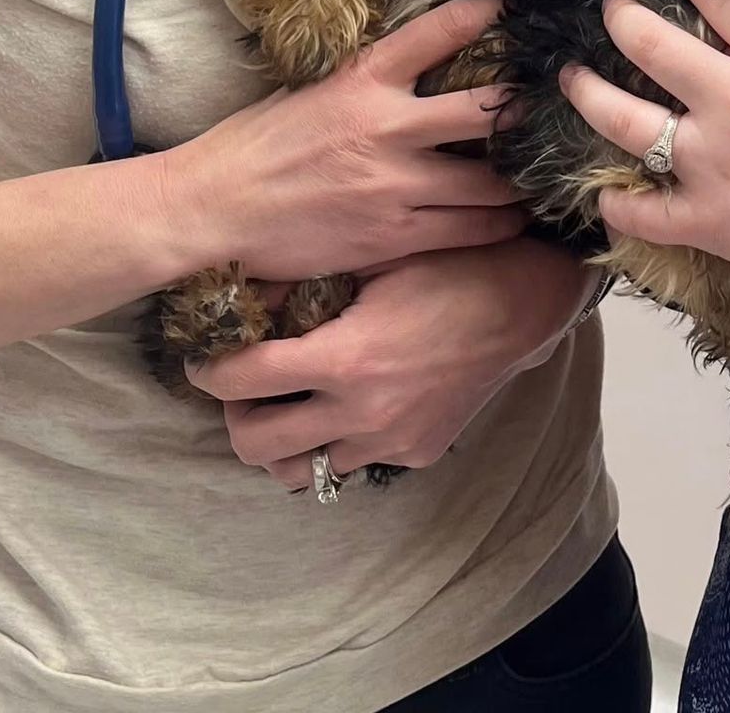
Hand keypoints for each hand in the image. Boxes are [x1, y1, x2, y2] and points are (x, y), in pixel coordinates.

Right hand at [154, 0, 528, 282]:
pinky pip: (468, 228)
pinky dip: (498, 223)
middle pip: (484, 109)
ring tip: (540, 171)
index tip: (511, 10)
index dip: (483, 14)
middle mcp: (387, 126)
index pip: (438, 31)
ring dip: (519, 176)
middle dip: (522, 108)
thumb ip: (363, 79)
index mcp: (362, 79)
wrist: (211, 211)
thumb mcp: (308, 91)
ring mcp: (395, 184)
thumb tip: (408, 63)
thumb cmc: (254, 148)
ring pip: (488, 180)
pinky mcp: (393, 235)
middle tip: (550, 106)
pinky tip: (513, 218)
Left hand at [186, 236, 597, 486]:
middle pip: (256, 445)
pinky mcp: (415, 452)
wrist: (524, 302)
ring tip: (291, 403)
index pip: (242, 380)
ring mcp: (389, 441)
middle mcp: (360, 413)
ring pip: (301, 471)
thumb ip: (308, 280)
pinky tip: (351, 402)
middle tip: (245, 386)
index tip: (205, 358)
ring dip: (284, 441)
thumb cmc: (449, 265)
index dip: (209, 369)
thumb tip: (244, 288)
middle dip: (236, 415)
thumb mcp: (375, 259)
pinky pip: (355, 460)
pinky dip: (339, 439)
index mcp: (344, 359)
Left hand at [558, 0, 729, 287]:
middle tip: (609, 9)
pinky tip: (601, 193)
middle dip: (620, 18)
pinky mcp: (702, 219)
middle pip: (651, 44)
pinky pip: (640, 211)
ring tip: (570, 77)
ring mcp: (708, 162)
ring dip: (589, 93)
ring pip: (623, 118)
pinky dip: (616, 203)